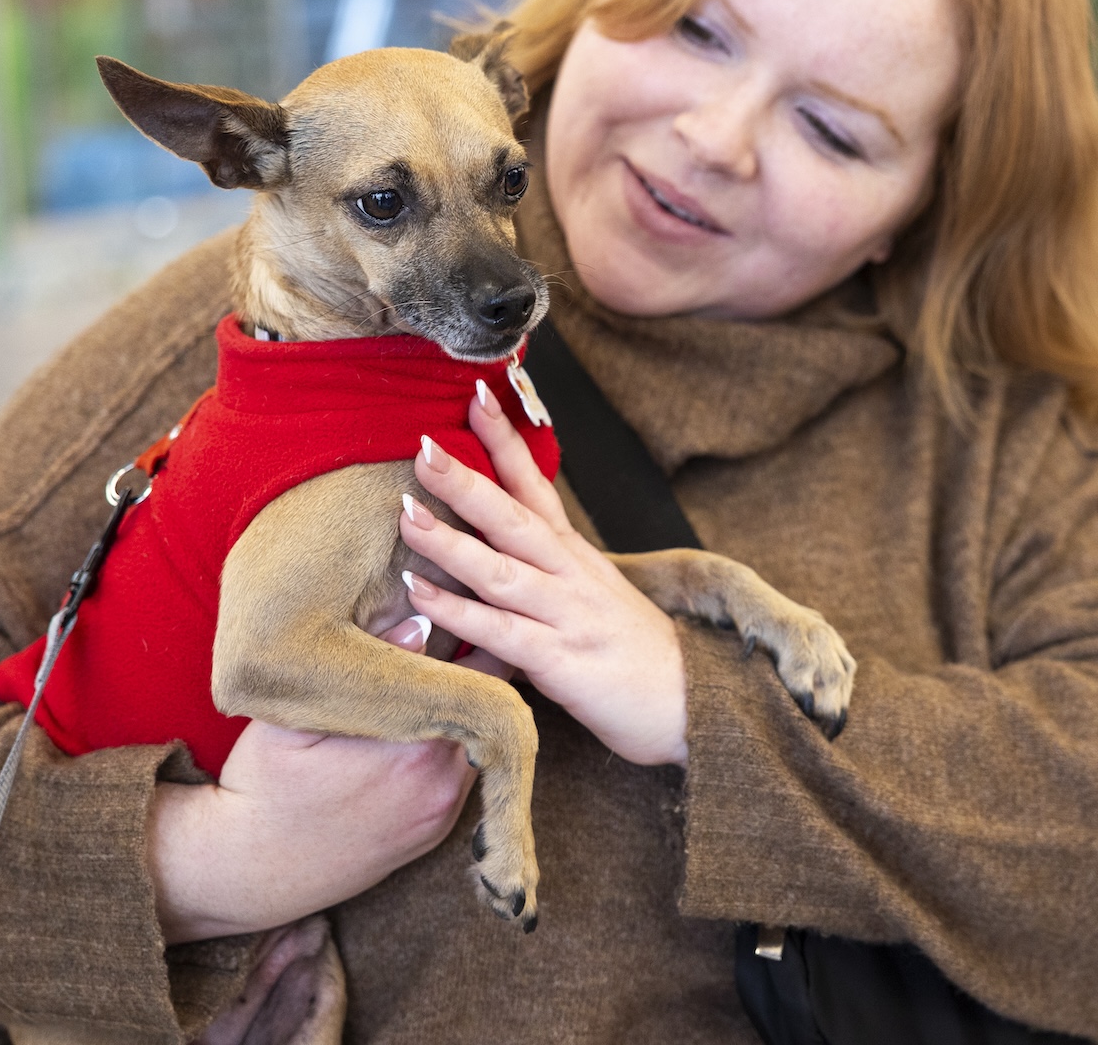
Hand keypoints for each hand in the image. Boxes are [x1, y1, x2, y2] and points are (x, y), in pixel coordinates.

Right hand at [150, 622, 505, 944]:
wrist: (247, 873)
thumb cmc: (262, 784)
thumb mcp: (292, 717)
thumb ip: (358, 667)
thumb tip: (419, 623)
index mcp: (415, 748)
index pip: (477, 676)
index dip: (467, 636)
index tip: (451, 609)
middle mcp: (444, 783)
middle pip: (487, 706)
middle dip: (471, 668)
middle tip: (450, 631)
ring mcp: (444, 812)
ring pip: (481, 738)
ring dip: (464, 708)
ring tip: (435, 674)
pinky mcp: (438, 831)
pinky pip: (466, 771)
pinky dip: (453, 743)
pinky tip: (422, 721)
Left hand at [398, 381, 688, 768]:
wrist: (691, 702)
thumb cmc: (632, 652)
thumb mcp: (590, 595)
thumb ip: (542, 571)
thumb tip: (484, 549)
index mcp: (575, 554)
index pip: (536, 485)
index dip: (506, 441)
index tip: (478, 394)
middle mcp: (571, 574)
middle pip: (515, 516)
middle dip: (468, 479)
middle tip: (422, 445)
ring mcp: (568, 615)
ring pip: (503, 570)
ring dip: (451, 541)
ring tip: (406, 513)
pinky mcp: (562, 661)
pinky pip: (502, 633)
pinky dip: (459, 612)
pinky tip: (420, 594)